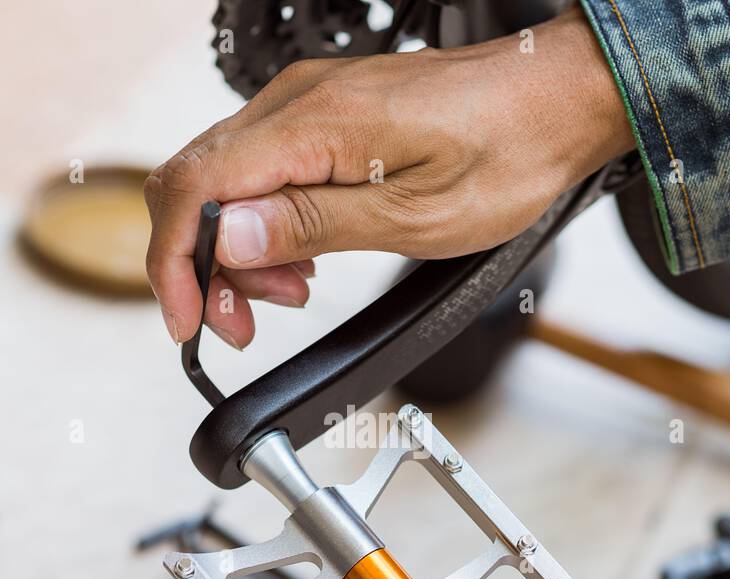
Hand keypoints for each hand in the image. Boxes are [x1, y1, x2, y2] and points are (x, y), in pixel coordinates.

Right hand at [144, 6, 632, 347]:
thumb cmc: (506, 153)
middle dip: (202, 267)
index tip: (189, 323)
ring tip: (290, 293)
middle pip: (195, 184)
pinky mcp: (323, 114)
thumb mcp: (410, 217)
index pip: (195, 188)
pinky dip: (262, 223)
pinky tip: (301, 258)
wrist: (555, 101)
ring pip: (224, 180)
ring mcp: (307, 103)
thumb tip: (222, 238)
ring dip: (236, 250)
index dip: (174, 263)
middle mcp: (296, 102)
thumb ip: (309, 225)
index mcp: (314, 125)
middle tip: (246, 324)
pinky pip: (262, 168)